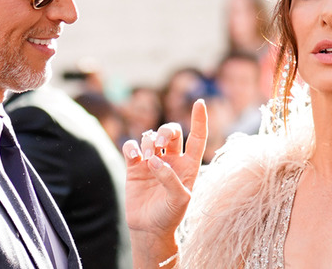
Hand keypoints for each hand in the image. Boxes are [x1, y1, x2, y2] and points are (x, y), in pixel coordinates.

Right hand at [122, 99, 207, 265]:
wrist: (148, 229)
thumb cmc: (169, 216)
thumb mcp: (179, 201)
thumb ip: (171, 180)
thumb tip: (156, 161)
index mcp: (189, 165)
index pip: (197, 137)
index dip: (199, 120)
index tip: (198, 103)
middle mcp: (171, 160)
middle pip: (171, 132)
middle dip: (165, 131)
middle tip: (160, 142)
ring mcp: (152, 162)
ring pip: (150, 137)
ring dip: (148, 142)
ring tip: (147, 157)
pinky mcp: (135, 167)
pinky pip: (132, 147)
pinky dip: (131, 146)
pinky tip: (133, 155)